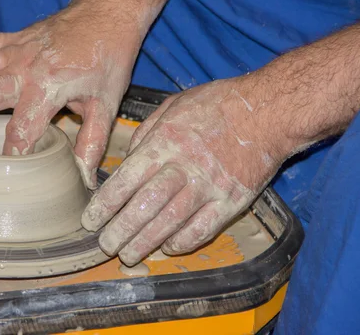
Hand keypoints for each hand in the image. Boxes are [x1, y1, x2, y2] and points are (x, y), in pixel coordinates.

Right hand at [0, 2, 142, 187]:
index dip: (10, 153)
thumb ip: (91, 141)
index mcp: (48, 88)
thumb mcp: (105, 102)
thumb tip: (83, 177)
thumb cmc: (108, 57)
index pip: (22, 129)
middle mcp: (25, 70)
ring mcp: (15, 51)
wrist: (107, 12)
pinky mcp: (12, 39)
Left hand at [81, 78, 285, 265]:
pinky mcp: (232, 200)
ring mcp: (209, 186)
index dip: (105, 203)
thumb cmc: (218, 104)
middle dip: (121, 229)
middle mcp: (184, 166)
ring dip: (146, 242)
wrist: (269, 110)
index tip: (90, 220)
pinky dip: (183, 241)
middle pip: (145, 205)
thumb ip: (147, 133)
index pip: (127, 179)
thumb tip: (127, 159)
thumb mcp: (173, 105)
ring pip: (171, 221)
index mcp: (165, 142)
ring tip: (128, 255)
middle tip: (104, 246)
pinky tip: (167, 248)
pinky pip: (204, 228)